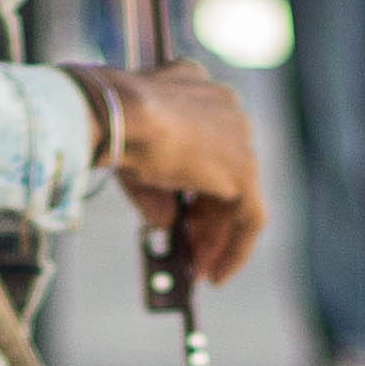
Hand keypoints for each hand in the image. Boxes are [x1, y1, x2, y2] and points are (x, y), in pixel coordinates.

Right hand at [66, 58, 267, 285]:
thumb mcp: (136, 158)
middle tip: (193, 249)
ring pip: (237, 197)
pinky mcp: (243, 170)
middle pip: (225, 173)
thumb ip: (158, 189)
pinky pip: (250, 218)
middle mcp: (227, 109)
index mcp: (200, 91)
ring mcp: (240, 139)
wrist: (118, 115)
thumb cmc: (114, 126)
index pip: (207, 145)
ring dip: (217, 237)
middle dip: (208, 216)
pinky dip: (236, 249)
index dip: (196, 185)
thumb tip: (166, 222)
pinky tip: (217, 274)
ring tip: (198, 269)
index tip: (185, 212)